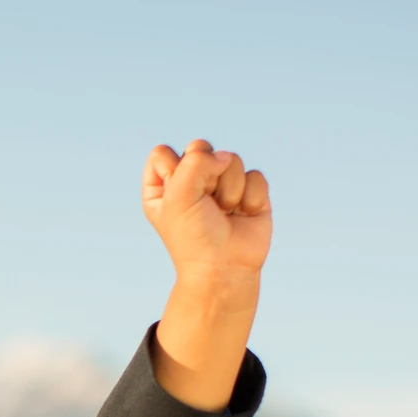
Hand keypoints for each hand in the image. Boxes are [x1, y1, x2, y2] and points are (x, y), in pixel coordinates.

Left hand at [143, 139, 271, 283]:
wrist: (224, 269)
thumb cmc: (195, 237)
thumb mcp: (179, 196)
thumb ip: (195, 161)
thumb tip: (226, 156)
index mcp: (163, 185)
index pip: (163, 153)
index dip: (173, 171)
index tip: (178, 199)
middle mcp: (191, 181)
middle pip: (200, 148)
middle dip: (206, 177)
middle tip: (205, 205)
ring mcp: (221, 183)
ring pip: (230, 158)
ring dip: (229, 190)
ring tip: (224, 214)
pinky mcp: (248, 190)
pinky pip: (254, 175)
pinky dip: (249, 198)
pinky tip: (242, 216)